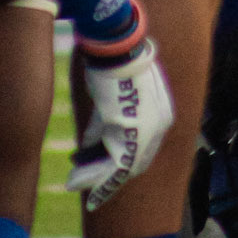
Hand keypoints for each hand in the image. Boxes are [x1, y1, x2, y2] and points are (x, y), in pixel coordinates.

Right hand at [68, 32, 174, 210]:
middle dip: (110, 178)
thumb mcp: (113, 96)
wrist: (116, 48)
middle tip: (92, 189)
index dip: (121, 163)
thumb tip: (87, 146)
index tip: (103, 171)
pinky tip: (77, 181)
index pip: (142, 149)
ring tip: (76, 187)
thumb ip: (106, 123)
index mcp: (161, 115)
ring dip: (97, 181)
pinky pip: (112, 165)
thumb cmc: (113, 64)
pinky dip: (95, 176)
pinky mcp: (129, 133)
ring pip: (122, 168)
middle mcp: (158, 127)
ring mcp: (146, 131)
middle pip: (135, 163)